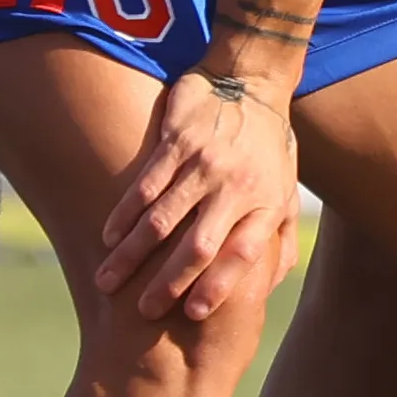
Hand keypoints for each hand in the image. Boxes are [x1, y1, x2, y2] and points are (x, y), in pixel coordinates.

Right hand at [94, 62, 303, 323]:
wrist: (252, 81)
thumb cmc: (268, 148)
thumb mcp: (287, 192)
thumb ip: (278, 242)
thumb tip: (266, 290)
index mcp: (266, 203)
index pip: (242, 254)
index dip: (218, 286)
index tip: (193, 315)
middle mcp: (237, 186)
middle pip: (199, 244)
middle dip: (168, 282)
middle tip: (142, 312)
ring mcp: (206, 163)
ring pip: (163, 218)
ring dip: (134, 254)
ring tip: (109, 281)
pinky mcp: (179, 141)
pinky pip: (146, 184)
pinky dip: (125, 213)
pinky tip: (109, 236)